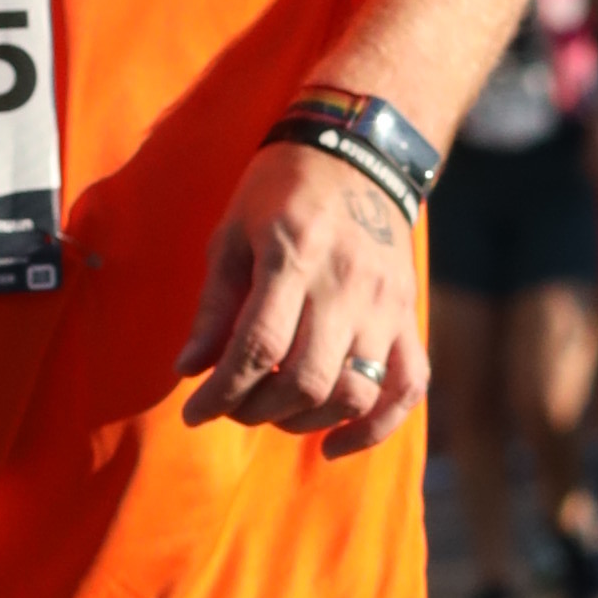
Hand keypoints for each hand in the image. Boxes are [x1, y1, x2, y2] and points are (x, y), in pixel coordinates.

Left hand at [178, 144, 427, 449]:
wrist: (359, 154)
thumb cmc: (281, 190)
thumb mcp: (232, 233)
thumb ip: (214, 306)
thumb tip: (189, 370)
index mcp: (294, 256)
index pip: (258, 348)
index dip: (221, 393)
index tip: (194, 412)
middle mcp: (346, 285)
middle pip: (305, 380)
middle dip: (257, 410)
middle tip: (231, 405)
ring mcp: (385, 305)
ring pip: (351, 392)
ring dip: (304, 420)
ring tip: (273, 410)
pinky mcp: (408, 316)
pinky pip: (407, 389)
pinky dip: (373, 428)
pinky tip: (332, 444)